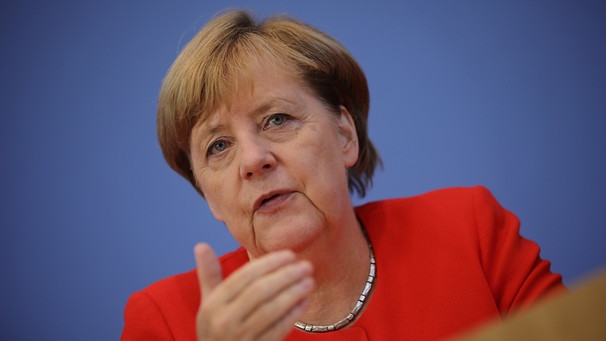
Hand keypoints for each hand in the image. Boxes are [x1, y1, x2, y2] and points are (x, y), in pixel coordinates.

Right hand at [194, 243, 313, 340]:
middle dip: (285, 276)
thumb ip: (208, 274)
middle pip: (259, 292)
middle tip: (305, 266)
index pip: (243, 277)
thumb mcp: (207, 303)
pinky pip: (278, 330)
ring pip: (271, 310)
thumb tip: (201, 244)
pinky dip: (293, 315)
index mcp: (213, 305)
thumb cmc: (214, 328)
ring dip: (293, 294)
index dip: (268, 263)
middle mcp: (225, 321)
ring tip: (309, 281)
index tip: (290, 255)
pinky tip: (305, 302)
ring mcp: (241, 337)